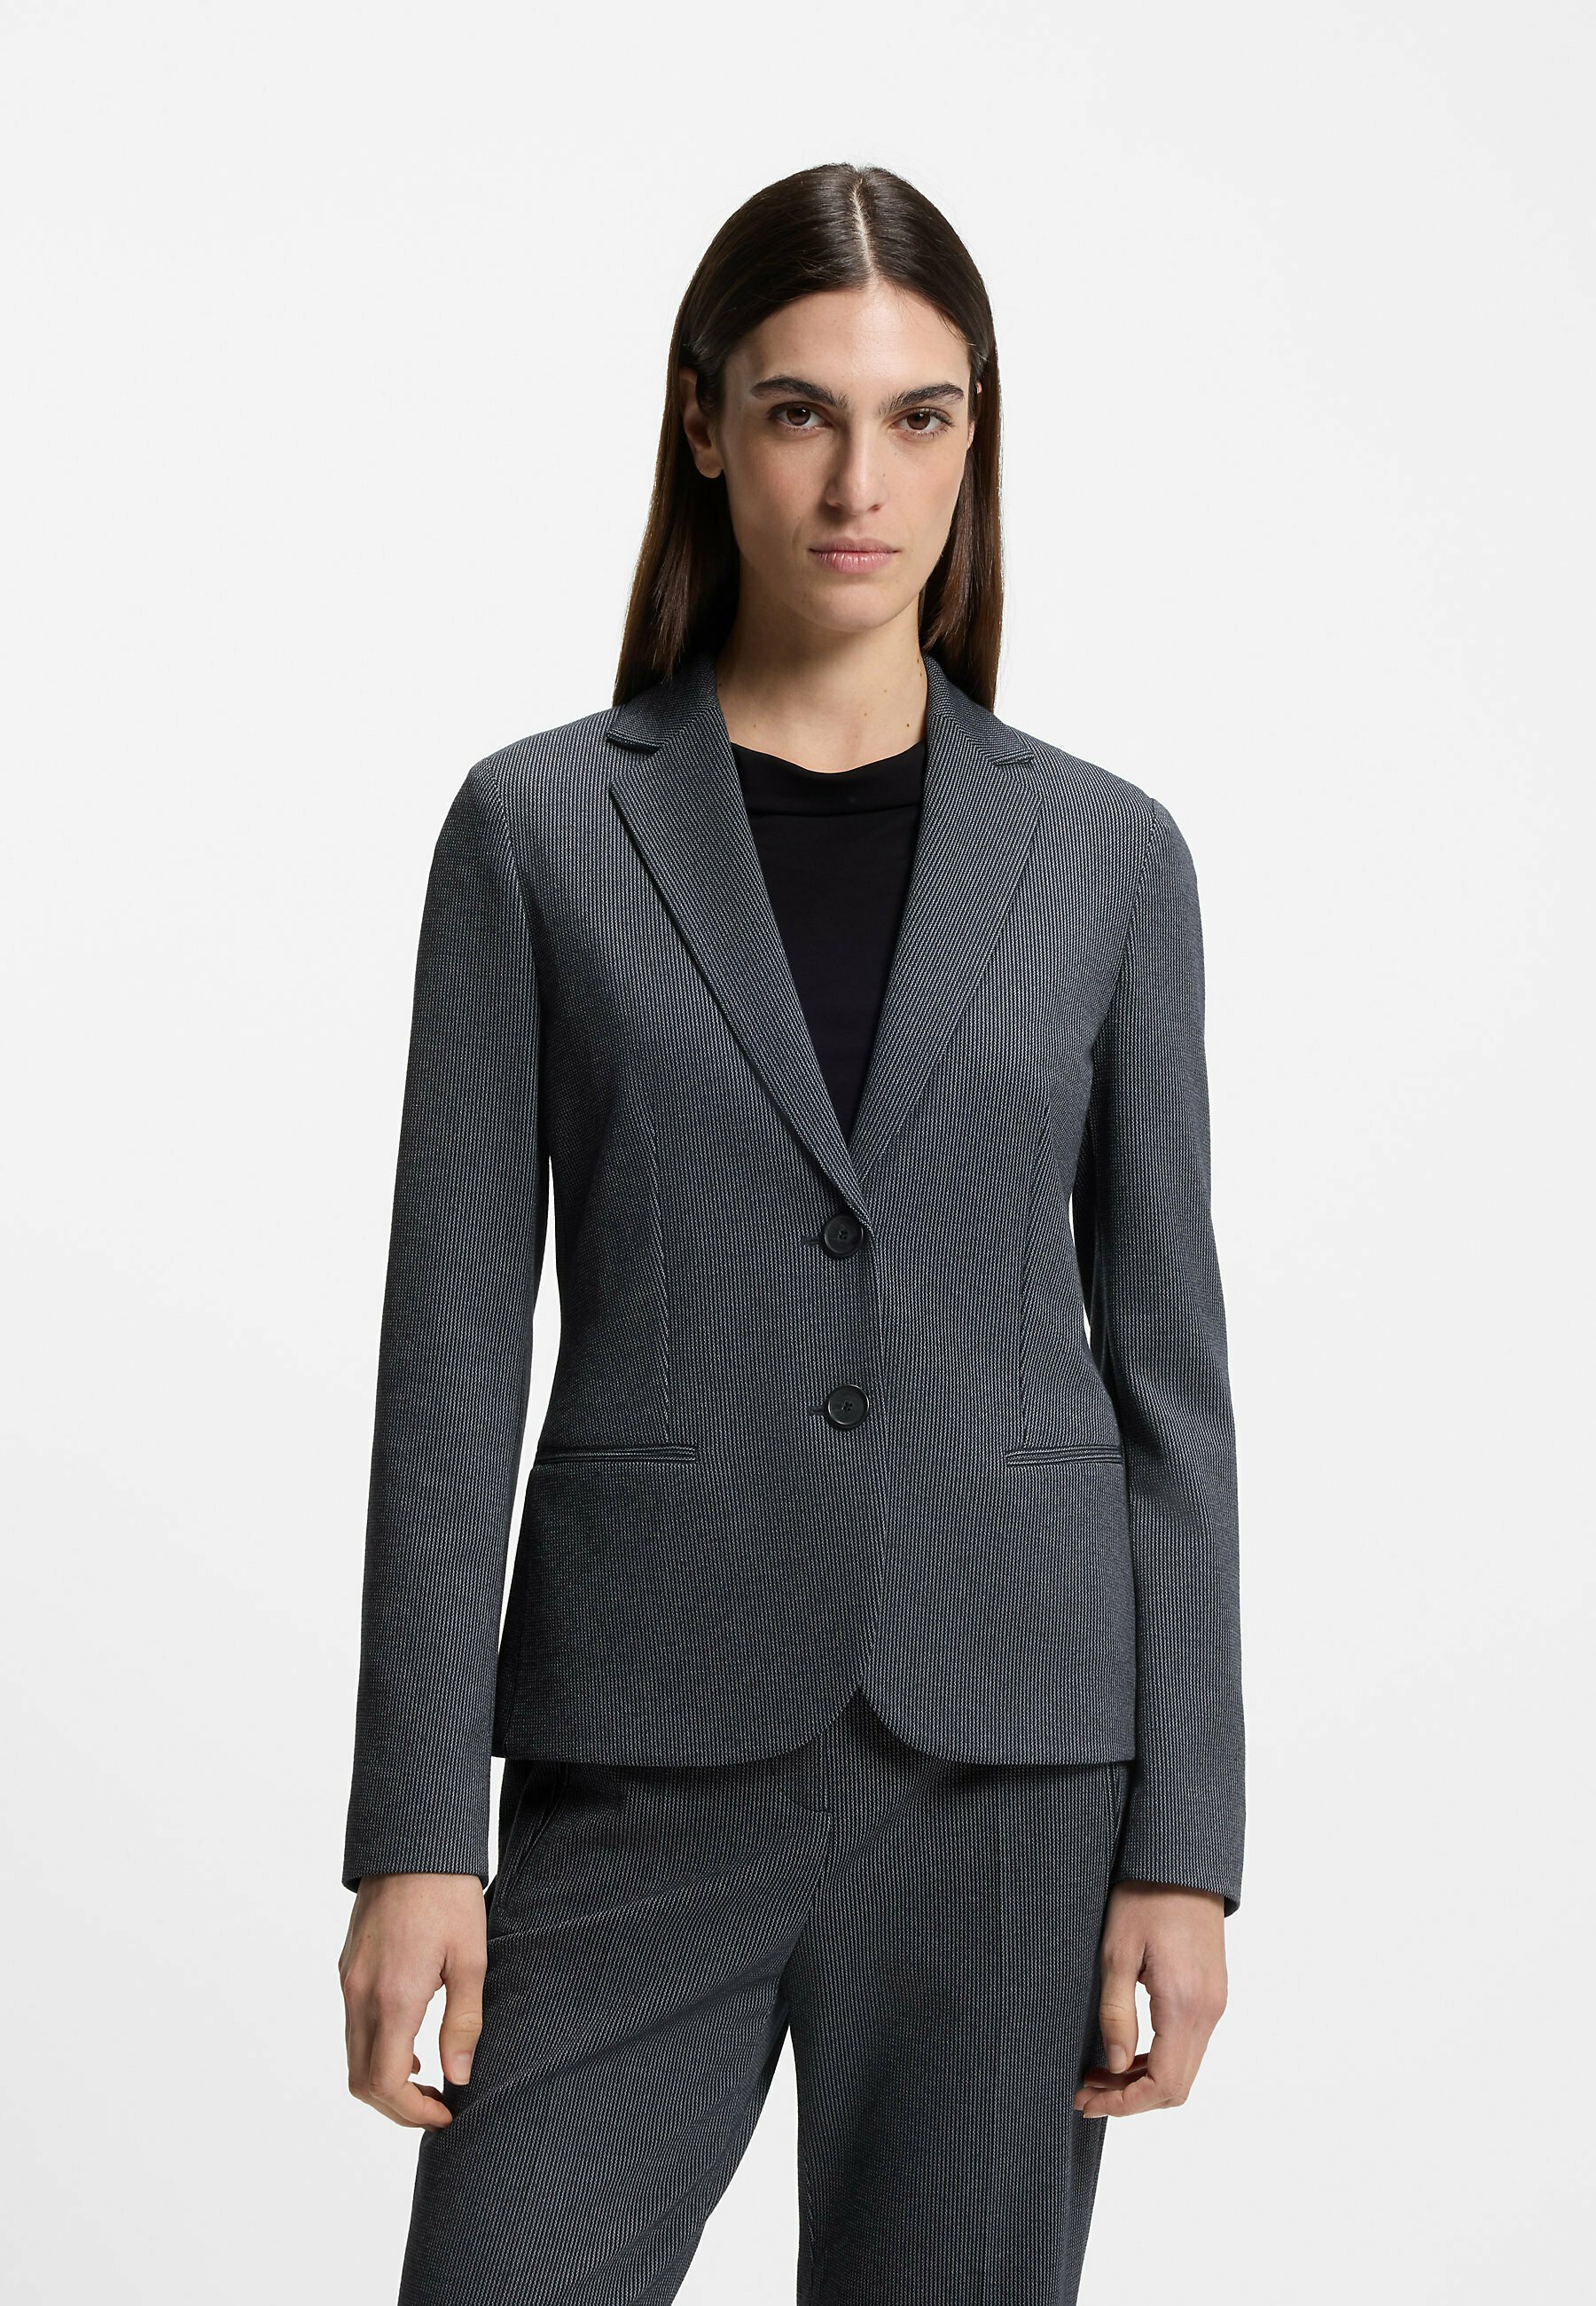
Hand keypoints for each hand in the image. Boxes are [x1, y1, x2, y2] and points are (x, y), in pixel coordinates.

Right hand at [339, 1872, 487, 2127]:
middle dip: (398, 2107)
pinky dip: (375, 2050)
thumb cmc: (448, 1895)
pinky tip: (411, 2040)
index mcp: (393, 1998)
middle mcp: (360, 1995)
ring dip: (385, 2080)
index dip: (413, 2113)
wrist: (412, 1842)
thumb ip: (464, 2022)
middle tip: (438, 2105)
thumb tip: (459, 2078)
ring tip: (429, 2077)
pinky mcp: (346, 1968)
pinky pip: (352, 2027)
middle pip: (362, 2081)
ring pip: (353, 2057)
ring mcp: (348, 1982)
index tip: (446, 2114)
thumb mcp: (471, 1958)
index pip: (386, 2084)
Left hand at [1074, 1880, 1227, 2117]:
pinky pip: (1188, 2045)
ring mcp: (1214, 2003)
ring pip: (1184, 2069)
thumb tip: (1114, 2066)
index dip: (1124, 2103)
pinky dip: (1158, 2059)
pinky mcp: (1212, 1994)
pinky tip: (1125, 2051)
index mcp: (1184, 2004)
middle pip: (1176, 2086)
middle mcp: (1208, 2012)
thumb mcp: (1117, 1951)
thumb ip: (1117, 2013)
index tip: (1087, 2100)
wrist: (1183, 1861)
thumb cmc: (1145, 1896)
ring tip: (1097, 2074)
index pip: (1163, 2084)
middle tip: (1086, 2092)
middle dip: (1130, 2099)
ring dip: (1142, 2080)